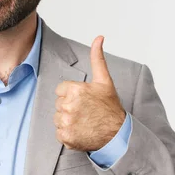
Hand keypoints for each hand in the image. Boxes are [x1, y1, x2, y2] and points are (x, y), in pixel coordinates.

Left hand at [54, 36, 125, 150]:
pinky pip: (59, 132)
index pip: (61, 90)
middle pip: (58, 104)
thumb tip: (99, 37)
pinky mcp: (66, 137)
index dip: (72, 94)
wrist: (117, 134)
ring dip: (67, 120)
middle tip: (86, 111)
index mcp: (75, 90)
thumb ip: (97, 58)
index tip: (84, 100)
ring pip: (57, 118)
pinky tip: (81, 131)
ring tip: (84, 121)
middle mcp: (69, 105)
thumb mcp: (104, 80)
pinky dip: (68, 133)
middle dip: (69, 106)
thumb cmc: (110, 107)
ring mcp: (67, 122)